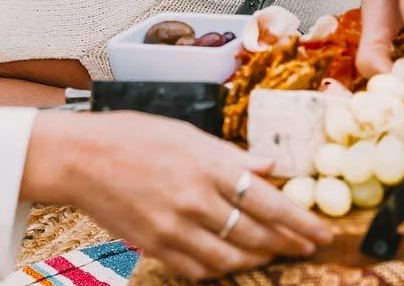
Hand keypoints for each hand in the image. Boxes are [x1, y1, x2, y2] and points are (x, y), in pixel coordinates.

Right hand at [22, 112, 330, 278]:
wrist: (81, 159)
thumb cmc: (133, 136)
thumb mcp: (187, 133)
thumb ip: (229, 155)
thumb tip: (267, 168)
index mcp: (207, 165)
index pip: (268, 201)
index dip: (300, 222)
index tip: (323, 233)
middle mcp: (195, 200)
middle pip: (256, 234)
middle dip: (287, 244)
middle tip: (306, 246)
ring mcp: (175, 228)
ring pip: (231, 259)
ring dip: (258, 259)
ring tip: (273, 253)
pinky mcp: (156, 247)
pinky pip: (199, 270)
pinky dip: (220, 270)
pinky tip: (231, 262)